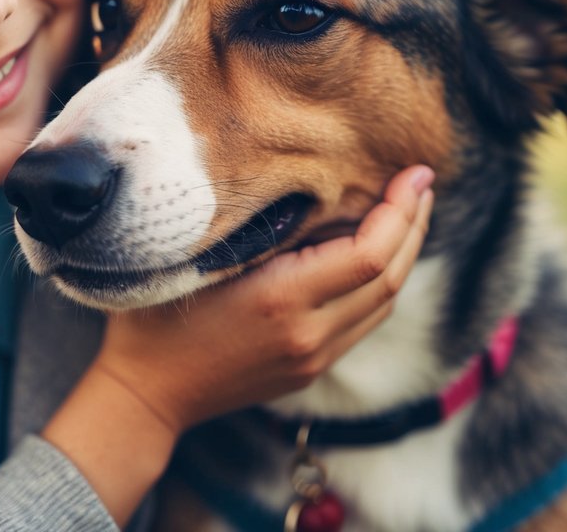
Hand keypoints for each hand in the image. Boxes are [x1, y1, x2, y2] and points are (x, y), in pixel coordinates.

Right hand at [94, 164, 434, 434]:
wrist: (144, 392)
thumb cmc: (156, 316)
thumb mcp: (200, 258)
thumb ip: (256, 229)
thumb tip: (313, 191)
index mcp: (281, 301)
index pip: (370, 255)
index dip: (401, 212)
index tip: (414, 173)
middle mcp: (308, 334)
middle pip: (390, 279)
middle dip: (414, 225)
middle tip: (422, 182)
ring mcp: (312, 357)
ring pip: (383, 304)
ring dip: (404, 255)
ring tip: (408, 211)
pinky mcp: (308, 369)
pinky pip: (362, 321)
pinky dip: (379, 282)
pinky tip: (375, 254)